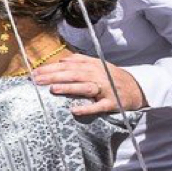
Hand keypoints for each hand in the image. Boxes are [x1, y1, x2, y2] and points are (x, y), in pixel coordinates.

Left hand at [32, 55, 146, 115]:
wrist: (137, 88)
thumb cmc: (112, 77)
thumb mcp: (98, 65)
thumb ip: (80, 61)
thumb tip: (62, 60)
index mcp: (92, 66)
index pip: (68, 66)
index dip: (50, 68)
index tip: (34, 72)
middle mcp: (98, 75)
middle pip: (73, 74)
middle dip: (53, 76)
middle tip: (36, 80)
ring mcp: (105, 89)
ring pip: (85, 87)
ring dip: (69, 88)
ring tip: (52, 89)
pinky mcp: (111, 103)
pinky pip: (98, 106)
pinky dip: (87, 108)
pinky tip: (74, 110)